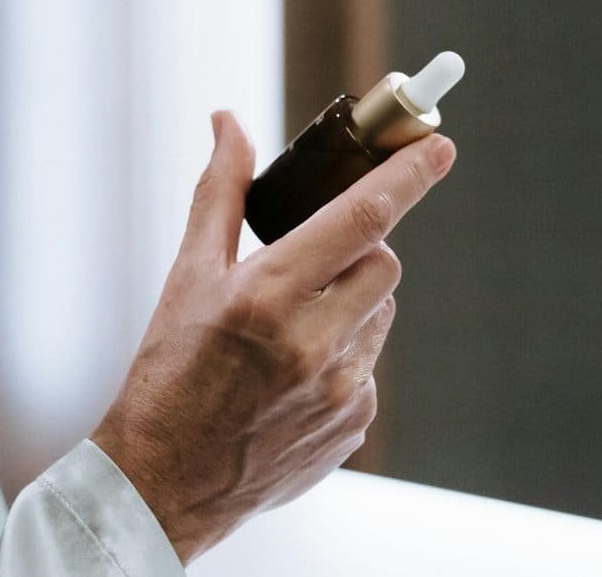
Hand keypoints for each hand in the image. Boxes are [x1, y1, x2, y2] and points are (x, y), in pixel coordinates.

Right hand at [91, 111, 455, 563]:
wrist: (164, 478)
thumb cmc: (167, 372)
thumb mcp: (186, 278)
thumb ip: (219, 195)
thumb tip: (228, 124)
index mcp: (267, 295)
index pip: (361, 218)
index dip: (408, 175)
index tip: (438, 144)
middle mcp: (312, 342)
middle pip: (382, 263)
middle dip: (355, 251)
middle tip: (306, 270)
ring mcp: (341, 389)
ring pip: (380, 315)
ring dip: (349, 306)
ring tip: (288, 334)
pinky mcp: (355, 424)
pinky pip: (370, 366)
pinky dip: (343, 357)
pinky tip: (291, 379)